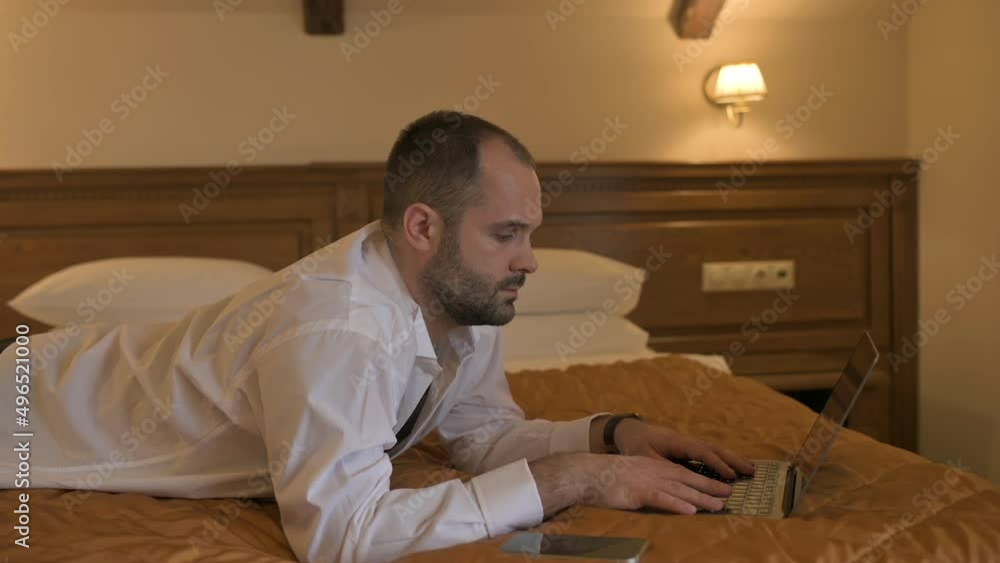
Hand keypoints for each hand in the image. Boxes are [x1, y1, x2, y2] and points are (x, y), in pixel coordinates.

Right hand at [529, 453, 732, 515]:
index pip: (682, 472)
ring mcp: (646, 480)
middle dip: (709, 487)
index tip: (720, 486)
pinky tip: (690, 510)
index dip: (702, 479)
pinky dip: (677, 504)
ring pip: (679, 489)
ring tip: (719, 506)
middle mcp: (653, 470)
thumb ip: (645, 485)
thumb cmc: (603, 478)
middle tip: (729, 495)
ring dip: (700, 497)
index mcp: (651, 466)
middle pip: (687, 479)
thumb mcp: (628, 478)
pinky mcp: (637, 492)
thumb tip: (658, 496)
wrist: (583, 473)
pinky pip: (661, 498)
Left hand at [612, 418, 754, 479]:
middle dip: (733, 459)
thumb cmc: (635, 443)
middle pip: (714, 448)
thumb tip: (675, 479)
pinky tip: (733, 467)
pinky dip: (724, 459)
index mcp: (677, 441)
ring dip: (733, 458)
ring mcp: (688, 443)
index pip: (701, 452)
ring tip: (751, 469)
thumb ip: (659, 467)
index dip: (716, 464)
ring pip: (714, 449)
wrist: (630, 430)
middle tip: (752, 471)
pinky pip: (709, 452)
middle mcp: (686, 440)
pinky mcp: (688, 447)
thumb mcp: (643, 456)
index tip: (730, 475)